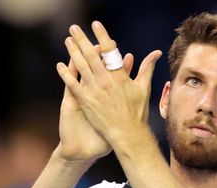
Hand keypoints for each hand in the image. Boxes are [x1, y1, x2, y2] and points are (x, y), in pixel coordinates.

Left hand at [56, 21, 161, 145]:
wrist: (127, 134)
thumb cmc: (137, 113)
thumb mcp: (143, 88)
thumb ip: (147, 68)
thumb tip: (156, 53)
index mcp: (120, 76)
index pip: (109, 51)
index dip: (102, 36)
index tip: (95, 25)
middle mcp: (106, 81)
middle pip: (92, 55)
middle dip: (82, 40)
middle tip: (74, 28)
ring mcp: (94, 91)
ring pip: (81, 66)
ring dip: (73, 52)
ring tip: (67, 41)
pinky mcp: (86, 101)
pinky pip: (73, 84)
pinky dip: (66, 74)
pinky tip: (60, 65)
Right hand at [57, 53, 132, 162]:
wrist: (83, 151)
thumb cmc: (101, 139)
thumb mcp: (115, 125)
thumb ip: (128, 111)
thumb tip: (141, 103)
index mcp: (105, 97)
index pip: (114, 77)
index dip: (121, 69)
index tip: (129, 57)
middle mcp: (94, 93)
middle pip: (98, 70)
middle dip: (103, 57)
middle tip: (108, 45)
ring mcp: (82, 97)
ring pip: (83, 74)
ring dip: (84, 60)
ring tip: (88, 48)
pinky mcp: (70, 104)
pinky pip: (69, 87)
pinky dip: (66, 76)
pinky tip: (63, 65)